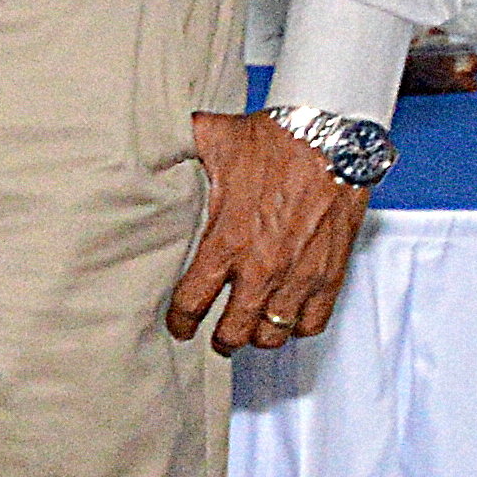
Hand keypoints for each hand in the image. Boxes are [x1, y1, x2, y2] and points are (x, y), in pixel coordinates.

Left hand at [169, 111, 371, 355]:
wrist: (332, 137)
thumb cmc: (273, 139)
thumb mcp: (213, 141)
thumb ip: (177, 148)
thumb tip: (145, 138)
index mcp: (226, 242)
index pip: (192, 302)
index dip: (180, 321)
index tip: (178, 326)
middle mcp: (262, 267)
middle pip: (234, 330)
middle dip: (220, 339)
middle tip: (215, 338)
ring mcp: (298, 275)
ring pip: (273, 334)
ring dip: (258, 337)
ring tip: (250, 331)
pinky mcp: (331, 273)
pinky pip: (313, 322)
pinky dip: (298, 327)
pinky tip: (286, 318)